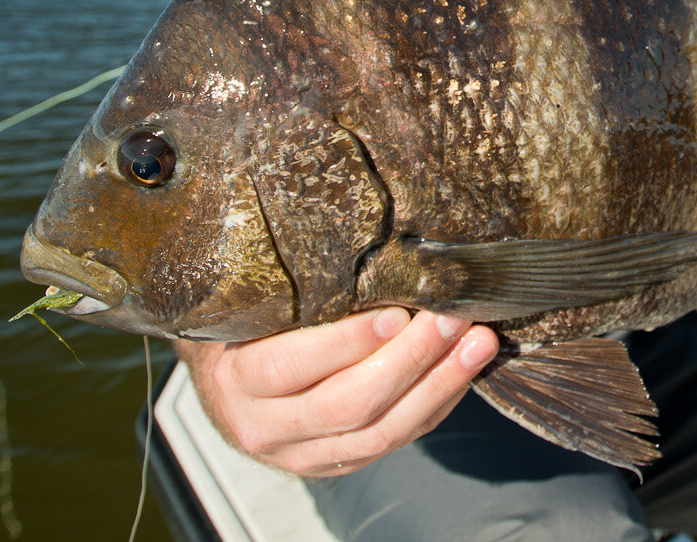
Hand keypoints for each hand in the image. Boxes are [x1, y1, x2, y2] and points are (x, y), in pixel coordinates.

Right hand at [177, 308, 498, 476]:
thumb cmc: (240, 326)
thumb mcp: (248, 303)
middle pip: (348, 403)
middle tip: (451, 317)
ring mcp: (302, 454)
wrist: (219, 381)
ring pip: (381, 432)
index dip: (348, 342)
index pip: (291, 366)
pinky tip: (463, 369)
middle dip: (410, 359)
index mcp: (235, 381)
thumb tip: (358, 233)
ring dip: (438, 384)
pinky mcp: (336, 463)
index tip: (396, 311)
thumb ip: (291, 282)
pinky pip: (395, 440)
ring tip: (477, 343)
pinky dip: (435, 404)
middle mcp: (265, 427)